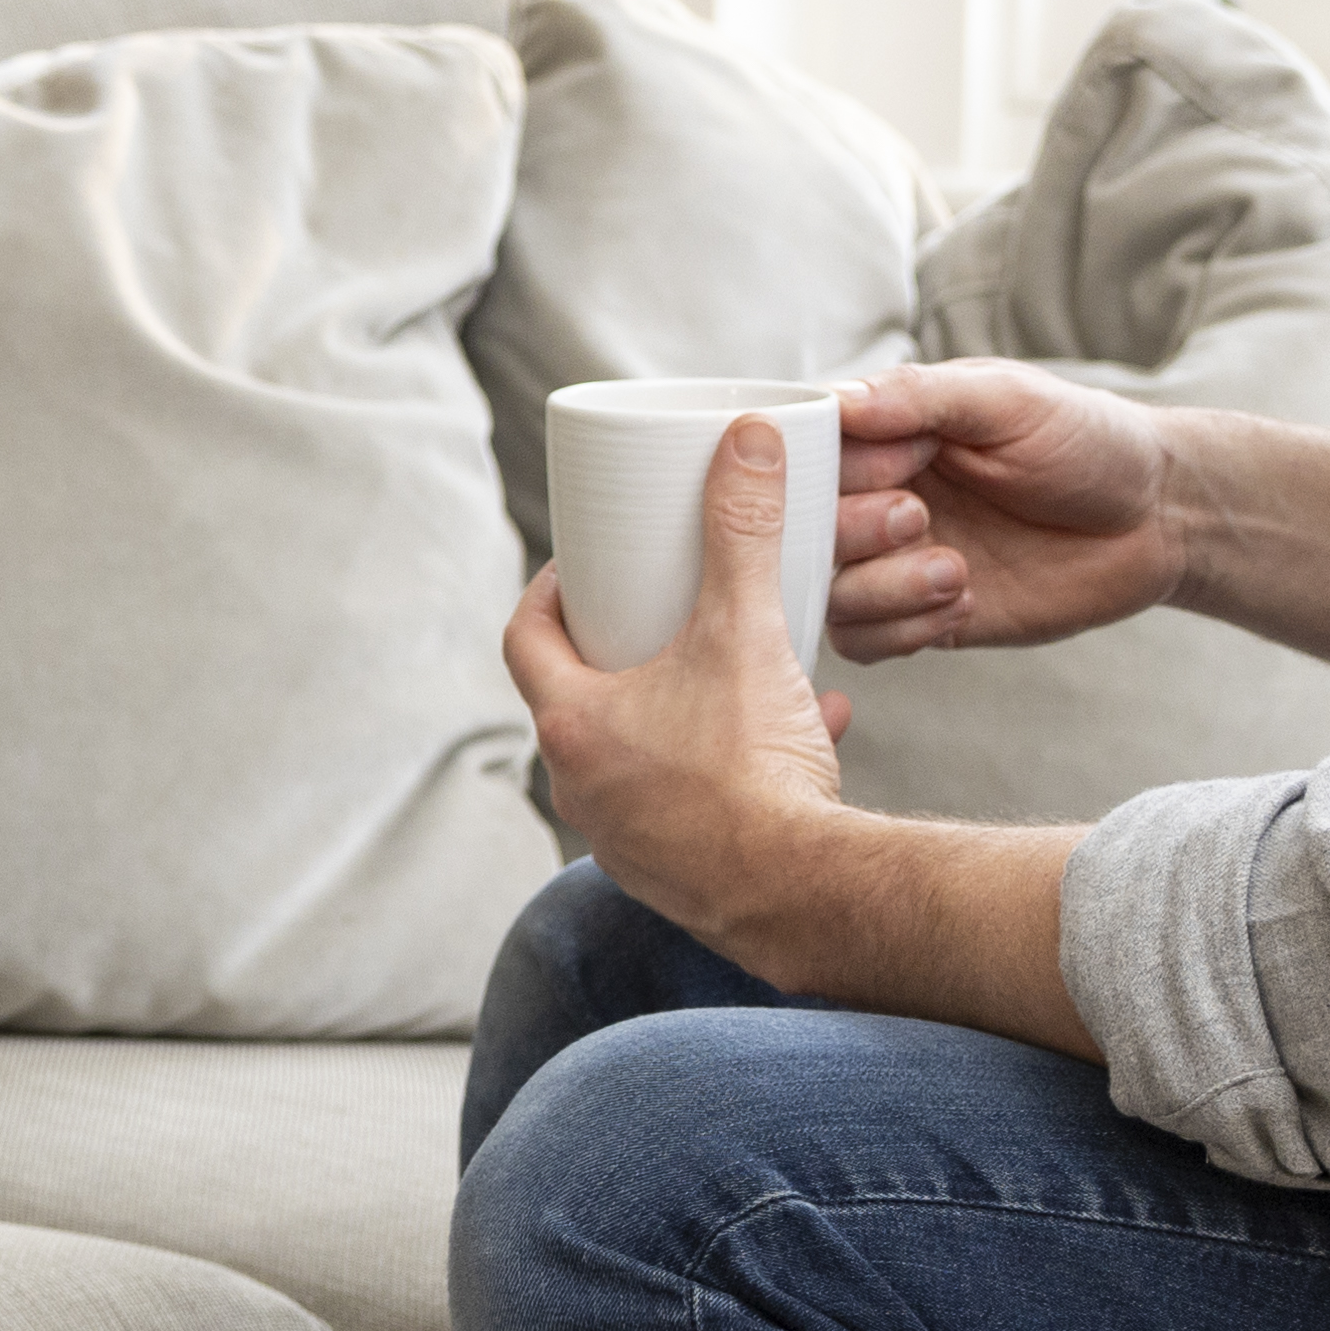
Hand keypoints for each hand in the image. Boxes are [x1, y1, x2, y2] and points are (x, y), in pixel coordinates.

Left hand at [505, 410, 853, 941]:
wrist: (804, 890)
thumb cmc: (755, 768)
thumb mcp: (747, 630)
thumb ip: (743, 532)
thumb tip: (748, 440)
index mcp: (571, 722)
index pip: (525, 635)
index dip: (550, 591)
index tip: (585, 564)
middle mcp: (580, 785)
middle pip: (578, 694)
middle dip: (623, 646)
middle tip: (661, 607)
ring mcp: (621, 836)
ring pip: (640, 751)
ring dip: (680, 707)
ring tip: (733, 666)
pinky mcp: (673, 873)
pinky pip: (692, 801)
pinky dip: (730, 764)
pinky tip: (799, 732)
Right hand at [820, 360, 1189, 658]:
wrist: (1156, 519)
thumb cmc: (1088, 442)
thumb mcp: (1010, 400)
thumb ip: (921, 397)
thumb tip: (838, 401)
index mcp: (885, 430)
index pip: (805, 449)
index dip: (831, 465)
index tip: (899, 466)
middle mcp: (874, 496)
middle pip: (798, 528)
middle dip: (851, 530)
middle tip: (918, 517)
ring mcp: (893, 561)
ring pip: (826, 592)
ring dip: (880, 587)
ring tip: (953, 570)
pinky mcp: (921, 616)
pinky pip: (864, 640)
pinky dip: (900, 629)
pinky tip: (961, 602)